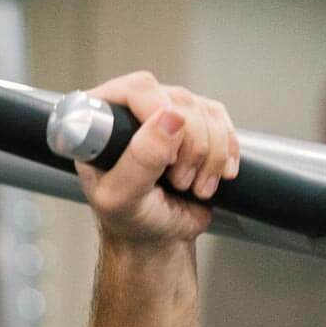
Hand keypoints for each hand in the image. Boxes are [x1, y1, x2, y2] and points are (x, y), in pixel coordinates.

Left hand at [75, 71, 238, 245]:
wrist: (156, 236)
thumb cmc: (129, 219)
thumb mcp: (123, 198)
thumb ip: (140, 159)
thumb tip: (169, 117)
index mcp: (101, 122)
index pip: (136, 89)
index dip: (159, 117)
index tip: (167, 158)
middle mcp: (133, 111)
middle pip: (179, 100)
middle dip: (189, 146)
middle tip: (178, 181)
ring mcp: (166, 115)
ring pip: (205, 112)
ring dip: (209, 156)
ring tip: (191, 186)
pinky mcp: (197, 124)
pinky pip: (222, 122)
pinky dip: (224, 154)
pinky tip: (211, 176)